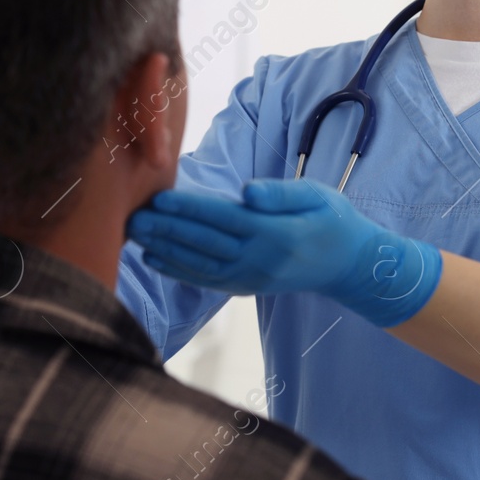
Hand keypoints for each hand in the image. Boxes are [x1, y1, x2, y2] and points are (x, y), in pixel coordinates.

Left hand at [125, 178, 442, 327]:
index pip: (223, 218)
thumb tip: (247, 193)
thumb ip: (282, 193)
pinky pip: (206, 280)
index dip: (190, 208)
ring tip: (135, 234)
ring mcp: (250, 277)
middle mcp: (259, 260)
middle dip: (166, 229)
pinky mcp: (245, 286)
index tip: (159, 197)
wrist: (348, 265)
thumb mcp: (317, 196)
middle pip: (203, 242)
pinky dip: (177, 271)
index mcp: (276, 233)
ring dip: (163, 250)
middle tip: (131, 216)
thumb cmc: (331, 220)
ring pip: (198, 264)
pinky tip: (154, 259)